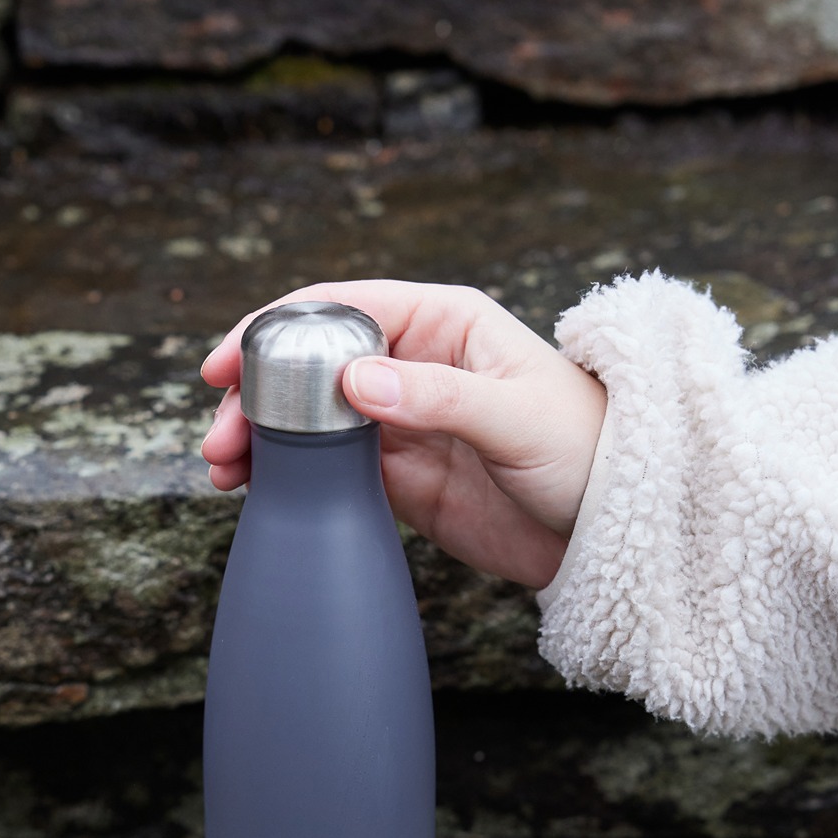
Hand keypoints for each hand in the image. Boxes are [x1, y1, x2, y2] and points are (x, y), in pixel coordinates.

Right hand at [200, 280, 606, 588]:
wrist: (617, 529)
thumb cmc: (587, 450)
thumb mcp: (516, 417)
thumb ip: (436, 398)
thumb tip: (354, 384)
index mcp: (445, 322)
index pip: (342, 309)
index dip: (276, 329)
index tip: (229, 363)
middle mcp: (416, 363)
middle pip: (312, 364)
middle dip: (257, 393)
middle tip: (220, 436)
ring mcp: (403, 421)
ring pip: (310, 418)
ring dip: (262, 438)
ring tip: (224, 468)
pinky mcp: (400, 476)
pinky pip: (328, 467)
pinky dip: (286, 474)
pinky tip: (255, 488)